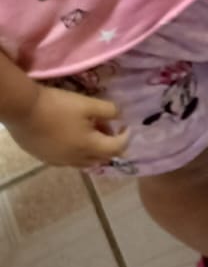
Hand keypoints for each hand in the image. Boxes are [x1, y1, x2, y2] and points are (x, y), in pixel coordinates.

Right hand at [6, 85, 130, 168]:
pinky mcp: (45, 158)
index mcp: (89, 147)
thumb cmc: (57, 106)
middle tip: (108, 129)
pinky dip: (77, 153)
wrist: (22, 109)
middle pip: (102, 158)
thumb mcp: (88, 104)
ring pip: (85, 162)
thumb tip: (120, 117)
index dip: (126, 137)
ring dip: (93, 151)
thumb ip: (110, 111)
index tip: (125, 126)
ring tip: (90, 133)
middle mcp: (76, 159)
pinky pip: (68, 161)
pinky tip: (71, 138)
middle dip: (110, 145)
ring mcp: (59, 161)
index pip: (117, 148)